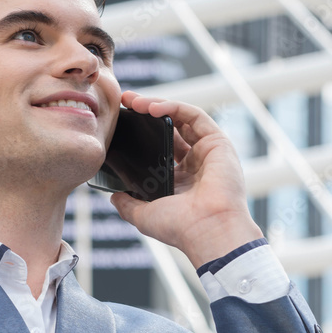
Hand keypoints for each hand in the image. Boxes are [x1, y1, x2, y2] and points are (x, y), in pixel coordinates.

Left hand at [109, 92, 262, 267]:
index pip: (161, 147)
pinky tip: (152, 107)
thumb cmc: (180, 228)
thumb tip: (113, 196)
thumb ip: (128, 204)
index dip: (142, 132)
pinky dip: (174, 107)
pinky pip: (194, 115)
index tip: (121, 122)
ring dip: (157, 104)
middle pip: (170, 128)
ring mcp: (208, 152)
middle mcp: (196, 163)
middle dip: (146, 112)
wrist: (206, 230)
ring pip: (182, 117)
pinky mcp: (218, 143)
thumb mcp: (144, 215)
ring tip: (134, 102)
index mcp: (182, 180)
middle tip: (125, 102)